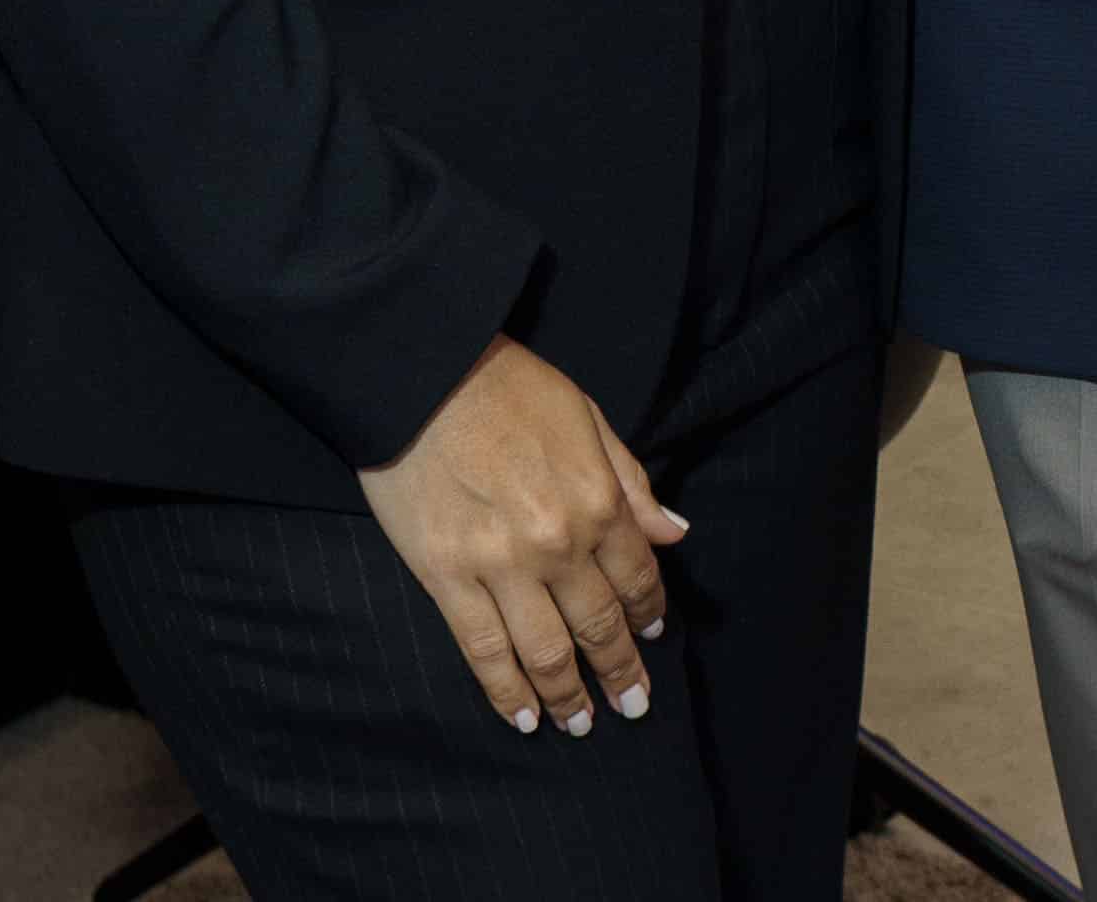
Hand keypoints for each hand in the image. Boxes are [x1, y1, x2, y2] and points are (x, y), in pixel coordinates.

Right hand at [357, 338, 685, 736]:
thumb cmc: (508, 387)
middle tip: (632, 705)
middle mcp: (557, 544)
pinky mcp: (445, 577)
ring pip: (545, 651)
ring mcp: (500, 566)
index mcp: (599, 501)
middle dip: (619, 670)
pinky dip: (505, 690)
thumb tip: (674, 532)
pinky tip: (522, 717)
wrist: (422, 373)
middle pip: (598, 625)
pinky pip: (482, 649)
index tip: (652, 637)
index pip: (637, 577)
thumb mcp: (589, 418)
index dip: (648, 613)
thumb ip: (632, 483)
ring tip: (582, 724)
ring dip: (568, 697)